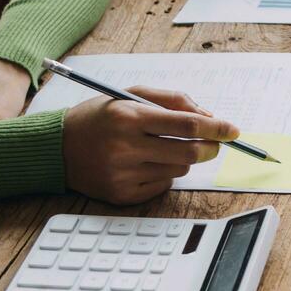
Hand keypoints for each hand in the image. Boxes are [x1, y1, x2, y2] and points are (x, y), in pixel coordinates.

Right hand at [61, 86, 238, 204]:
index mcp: (128, 117)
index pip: (186, 124)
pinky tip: (144, 163)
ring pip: (179, 170)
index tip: (233, 130)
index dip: (216, 128)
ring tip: (162, 148)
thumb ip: (173, 100)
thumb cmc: (100, 117)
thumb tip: (210, 117)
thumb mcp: (131, 95)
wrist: (57, 147)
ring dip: (183, 159)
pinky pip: (163, 186)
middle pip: (189, 153)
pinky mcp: (122, 195)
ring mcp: (123, 174)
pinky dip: (165, 174)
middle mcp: (124, 147)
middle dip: (210, 147)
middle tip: (214, 143)